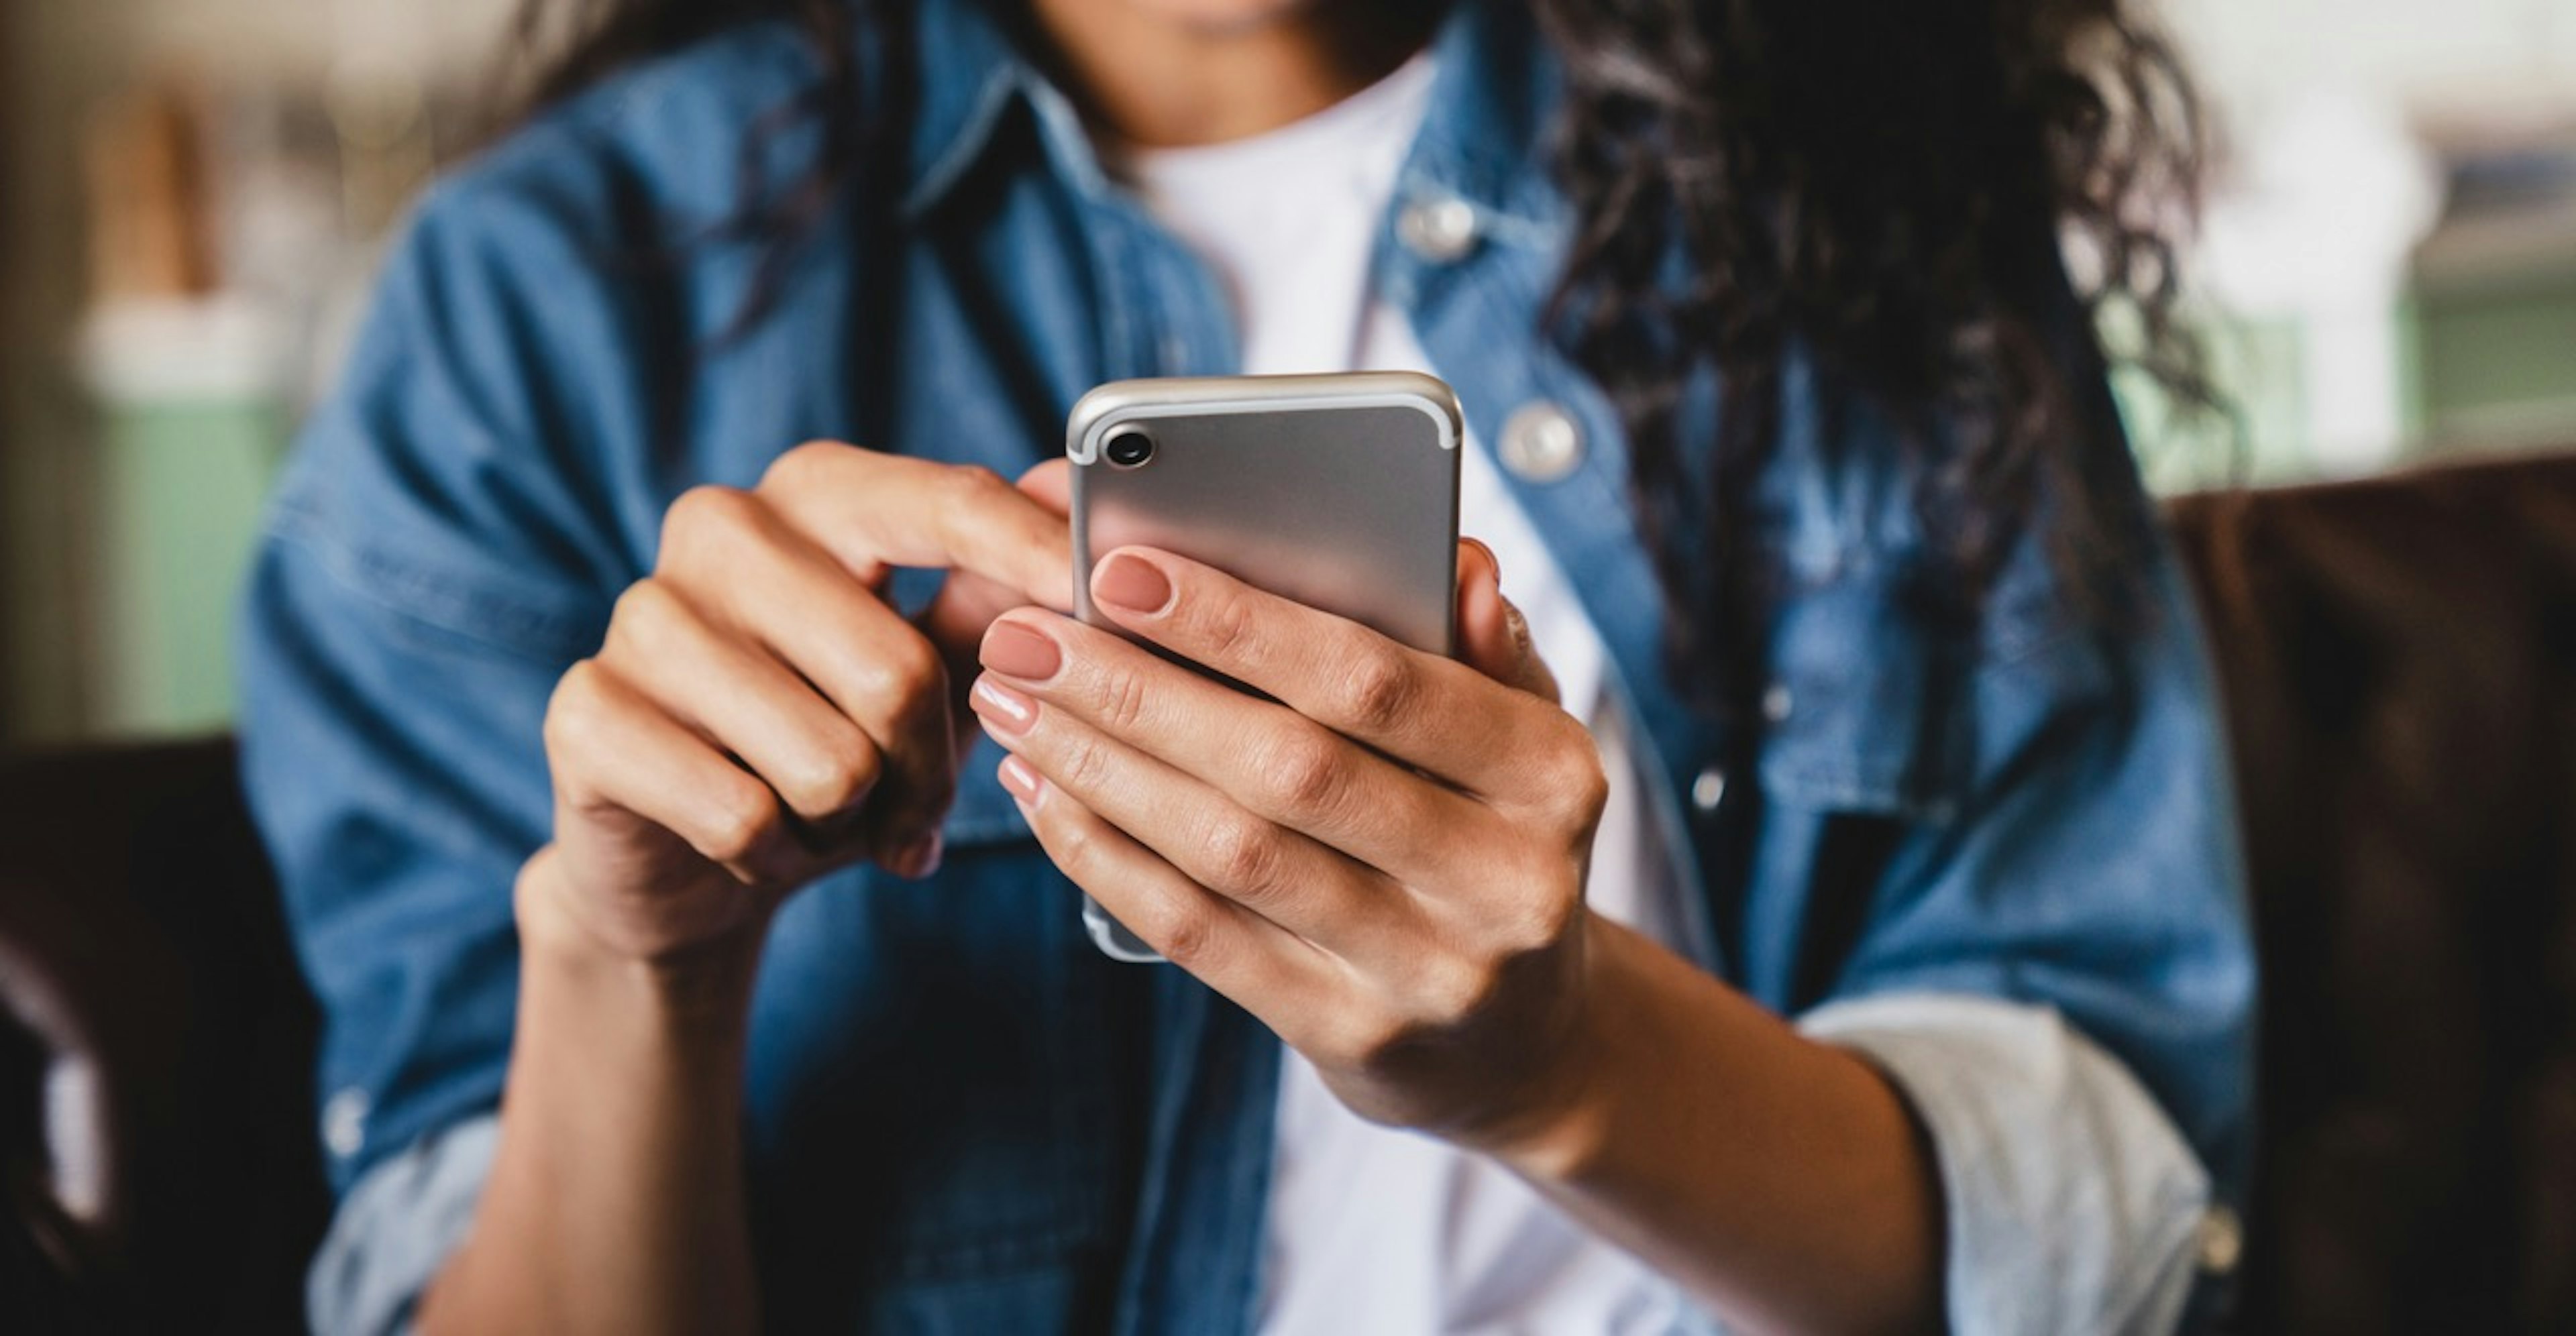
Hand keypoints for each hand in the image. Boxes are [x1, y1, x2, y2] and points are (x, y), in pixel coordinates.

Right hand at [531, 447, 1072, 968]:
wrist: (688, 857)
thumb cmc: (831, 739)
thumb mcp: (931, 669)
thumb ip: (995, 592)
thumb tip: (1068, 499)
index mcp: (816, 492)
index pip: (945, 503)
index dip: (1034, 557)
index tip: (1106, 598)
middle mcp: (721, 527)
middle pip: (898, 671)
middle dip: (926, 771)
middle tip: (911, 807)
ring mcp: (642, 615)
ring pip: (827, 760)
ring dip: (849, 821)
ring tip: (823, 815)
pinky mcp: (586, 713)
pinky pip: (742, 816)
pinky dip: (773, 855)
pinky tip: (755, 841)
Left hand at [968, 540, 1609, 1144]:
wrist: (1524, 1042)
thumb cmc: (1492, 837)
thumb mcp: (1521, 737)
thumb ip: (1480, 646)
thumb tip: (1455, 563)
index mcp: (1553, 774)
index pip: (1378, 682)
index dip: (1241, 624)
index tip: (1121, 569)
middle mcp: (1504, 879)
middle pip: (1288, 767)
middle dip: (1138, 691)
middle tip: (1026, 635)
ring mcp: (1428, 971)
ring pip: (1232, 854)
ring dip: (1102, 768)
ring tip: (1013, 702)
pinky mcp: (1351, 1037)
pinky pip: (1202, 936)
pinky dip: (1108, 859)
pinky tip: (1044, 796)